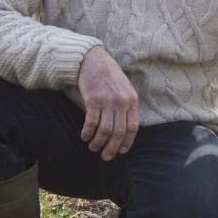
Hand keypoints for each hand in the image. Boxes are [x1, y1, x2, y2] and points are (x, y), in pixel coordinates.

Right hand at [77, 46, 139, 160]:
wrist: (93, 60)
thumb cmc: (109, 76)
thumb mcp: (124, 89)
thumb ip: (126, 106)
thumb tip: (124, 129)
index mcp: (132, 100)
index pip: (133, 128)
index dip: (126, 142)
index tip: (120, 151)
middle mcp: (122, 102)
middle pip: (119, 132)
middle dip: (112, 148)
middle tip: (105, 157)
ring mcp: (108, 101)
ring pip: (105, 130)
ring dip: (98, 142)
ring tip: (93, 147)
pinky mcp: (93, 100)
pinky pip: (91, 122)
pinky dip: (87, 132)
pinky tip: (84, 137)